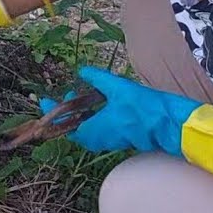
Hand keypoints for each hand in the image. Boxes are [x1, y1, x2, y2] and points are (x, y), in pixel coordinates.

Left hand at [39, 66, 201, 153]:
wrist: (168, 124)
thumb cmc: (143, 107)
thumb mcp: (117, 87)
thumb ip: (97, 79)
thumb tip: (82, 71)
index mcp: (96, 127)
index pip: (66, 125)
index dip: (53, 115)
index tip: (43, 103)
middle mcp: (101, 138)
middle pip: (75, 132)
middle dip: (67, 117)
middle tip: (67, 99)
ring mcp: (111, 141)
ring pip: (88, 134)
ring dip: (81, 120)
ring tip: (81, 103)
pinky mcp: (121, 140)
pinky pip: (100, 134)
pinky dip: (93, 122)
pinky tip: (98, 109)